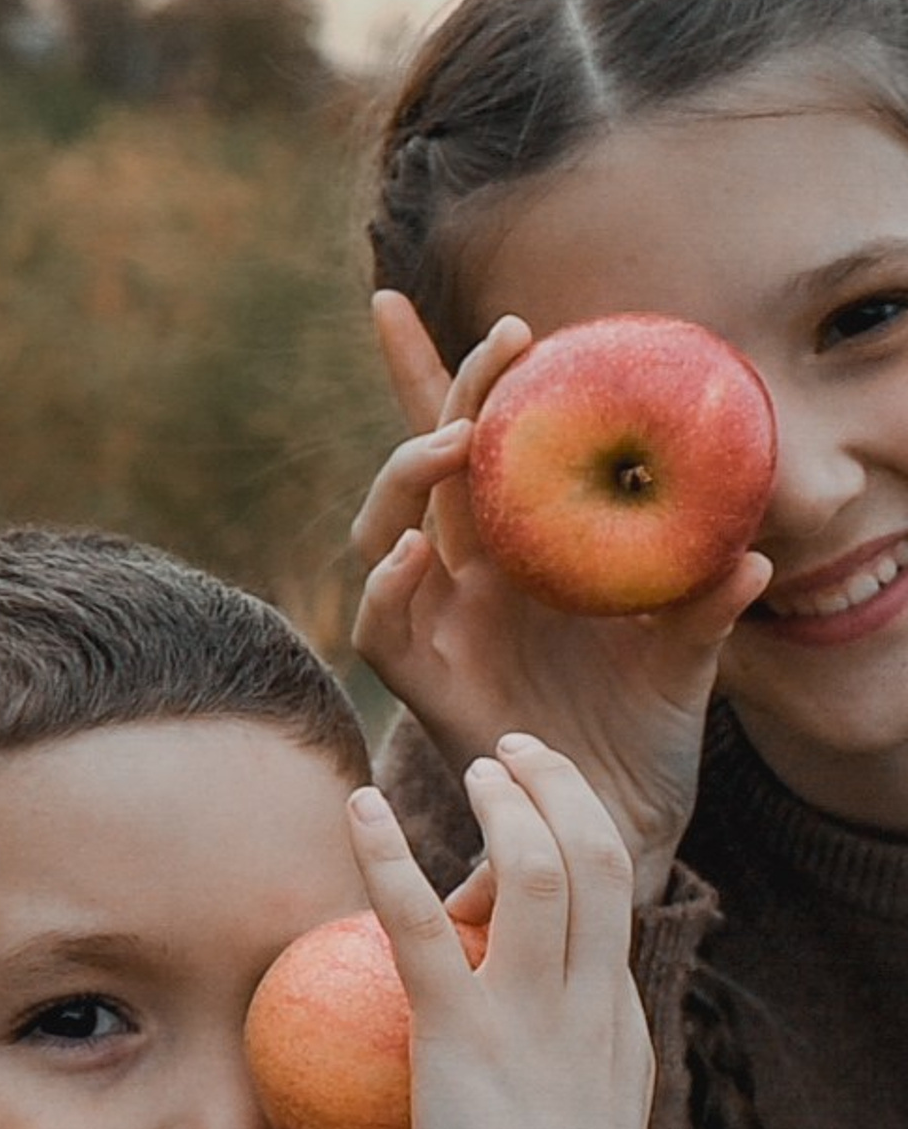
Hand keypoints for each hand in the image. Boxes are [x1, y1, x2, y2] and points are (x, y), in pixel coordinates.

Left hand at [348, 734, 657, 1128]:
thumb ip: (529, 1079)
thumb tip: (457, 1067)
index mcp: (613, 1021)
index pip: (613, 897)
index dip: (580, 832)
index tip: (544, 800)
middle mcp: (589, 1003)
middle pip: (597, 858)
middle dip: (563, 789)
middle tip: (515, 753)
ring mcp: (535, 1016)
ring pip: (537, 869)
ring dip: (505, 803)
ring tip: (471, 767)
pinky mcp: (467, 1036)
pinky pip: (420, 923)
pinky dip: (389, 854)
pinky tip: (357, 811)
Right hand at [351, 291, 768, 902]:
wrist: (618, 822)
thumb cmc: (647, 731)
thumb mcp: (688, 655)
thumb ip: (704, 604)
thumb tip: (750, 552)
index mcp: (519, 551)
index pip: (471, 447)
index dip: (448, 376)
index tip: (469, 306)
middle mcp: (466, 578)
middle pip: (420, 467)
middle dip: (438, 391)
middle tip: (503, 345)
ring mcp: (438, 626)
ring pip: (379, 533)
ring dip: (404, 478)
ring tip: (450, 442)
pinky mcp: (424, 683)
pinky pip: (381, 628)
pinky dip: (386, 587)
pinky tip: (412, 552)